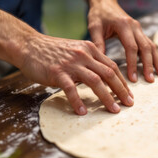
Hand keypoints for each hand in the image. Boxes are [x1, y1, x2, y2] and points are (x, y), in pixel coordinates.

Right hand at [19, 34, 133, 114]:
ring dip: (107, 97)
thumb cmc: (51, 51)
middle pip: (109, 73)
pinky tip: (82, 112)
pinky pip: (71, 89)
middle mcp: (84, 55)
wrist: (28, 45)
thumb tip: (101, 77)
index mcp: (90, 49)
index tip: (129, 93)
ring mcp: (71, 63)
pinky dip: (78, 101)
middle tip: (129, 103)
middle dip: (121, 90)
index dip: (123, 81)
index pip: (112, 66)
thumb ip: (88, 60)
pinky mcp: (58, 72)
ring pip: (96, 81)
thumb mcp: (75, 50)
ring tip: (114, 110)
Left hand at [87, 0, 157, 82]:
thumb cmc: (98, 14)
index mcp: (123, 24)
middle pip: (146, 47)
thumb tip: (100, 63)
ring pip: (151, 46)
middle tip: (150, 80)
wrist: (104, 1)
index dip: (133, 63)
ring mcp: (139, 28)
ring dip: (156, 61)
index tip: (133, 78)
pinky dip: (154, 56)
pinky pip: (149, 44)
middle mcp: (135, 26)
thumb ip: (97, 43)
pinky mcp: (139, 31)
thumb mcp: (94, 27)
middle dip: (149, 65)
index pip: (131, 47)